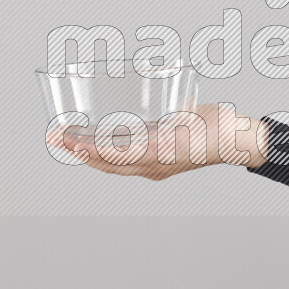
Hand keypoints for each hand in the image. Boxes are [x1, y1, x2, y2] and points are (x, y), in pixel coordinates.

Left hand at [46, 103, 268, 180]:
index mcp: (150, 165)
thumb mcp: (170, 146)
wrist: (233, 135)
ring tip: (71, 131)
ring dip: (93, 141)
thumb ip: (142, 149)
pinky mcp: (165, 136)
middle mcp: (149, 160)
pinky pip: (133, 137)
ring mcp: (156, 149)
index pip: (107, 160)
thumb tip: (111, 152)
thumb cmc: (207, 141)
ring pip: (116, 149)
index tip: (63, 140)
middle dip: (79, 147)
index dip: (83, 151)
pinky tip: (106, 123)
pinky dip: (115, 133)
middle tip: (55, 134)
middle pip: (106, 157)